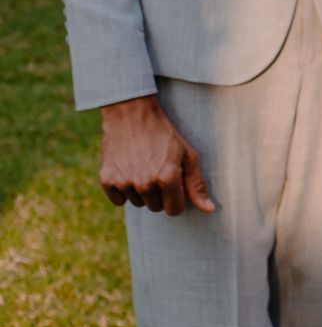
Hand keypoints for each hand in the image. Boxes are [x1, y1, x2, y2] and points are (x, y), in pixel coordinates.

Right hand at [99, 94, 215, 215]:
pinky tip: (128, 170)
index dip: (176, 199)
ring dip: (141, 191)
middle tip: (157, 170)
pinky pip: (118, 200)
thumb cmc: (164, 136)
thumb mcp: (188, 155)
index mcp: (168, 178)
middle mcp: (145, 183)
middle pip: (155, 207)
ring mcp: (124, 182)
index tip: (174, 185)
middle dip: (159, 194)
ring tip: (143, 167)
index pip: (174, 210)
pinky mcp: (107, 180)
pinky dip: (123, 190)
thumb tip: (209, 210)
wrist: (132, 116)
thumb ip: (197, 185)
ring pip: (137, 203)